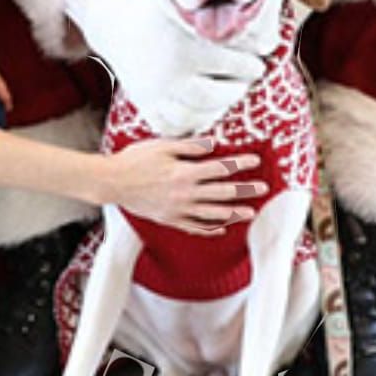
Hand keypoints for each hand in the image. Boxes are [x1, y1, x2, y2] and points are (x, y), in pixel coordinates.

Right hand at [66, 0, 264, 133]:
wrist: (117, 27)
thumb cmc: (162, 14)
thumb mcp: (190, 9)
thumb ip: (223, 20)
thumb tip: (267, 38)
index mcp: (185, 48)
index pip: (232, 65)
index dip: (251, 66)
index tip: (257, 65)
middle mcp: (170, 74)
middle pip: (215, 95)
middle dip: (236, 90)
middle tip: (244, 82)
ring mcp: (156, 94)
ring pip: (195, 115)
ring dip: (217, 109)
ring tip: (225, 97)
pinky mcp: (146, 106)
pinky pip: (172, 127)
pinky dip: (191, 124)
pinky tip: (202, 110)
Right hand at [102, 137, 266, 234]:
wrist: (112, 182)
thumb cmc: (135, 159)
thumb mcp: (163, 146)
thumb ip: (190, 147)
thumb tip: (214, 145)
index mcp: (185, 173)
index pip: (220, 168)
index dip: (240, 164)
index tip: (255, 161)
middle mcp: (185, 194)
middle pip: (222, 193)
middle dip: (245, 190)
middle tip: (263, 188)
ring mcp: (178, 210)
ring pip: (212, 214)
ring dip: (233, 213)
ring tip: (249, 212)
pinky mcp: (170, 220)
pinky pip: (195, 227)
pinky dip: (210, 229)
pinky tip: (222, 229)